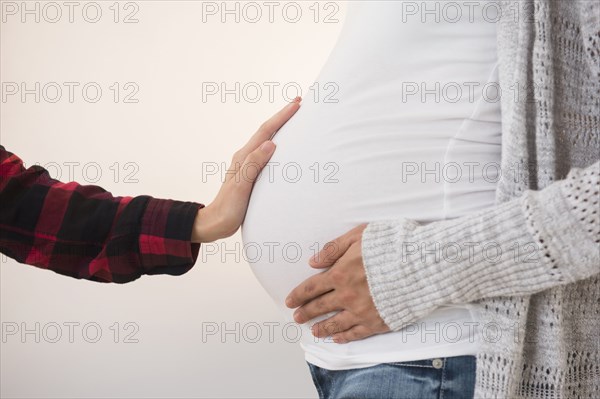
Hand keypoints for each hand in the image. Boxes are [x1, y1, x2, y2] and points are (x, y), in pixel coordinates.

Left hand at [192, 98, 300, 242]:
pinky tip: (283, 147)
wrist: (215, 223)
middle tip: (298, 104)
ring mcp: (247, 166)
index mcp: (244, 157)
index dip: (281, 116)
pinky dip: (277, 144)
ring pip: (266, 140)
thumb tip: (270, 144)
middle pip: (266, 131)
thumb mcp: (242, 186)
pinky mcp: (250, 175)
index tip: (296, 104)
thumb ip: (254, 164)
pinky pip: (266, 154)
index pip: (266, 131)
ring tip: (294, 120)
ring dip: (280, 128)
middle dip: (282, 117)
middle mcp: (245, 158)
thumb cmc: (228, 208)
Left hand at [285, 224, 389, 342]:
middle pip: (320, 307)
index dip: (299, 295)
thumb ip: (334, 248)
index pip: (312, 287)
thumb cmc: (392, 245)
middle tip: (296, 318)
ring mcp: (362, 311)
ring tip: (314, 331)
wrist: (422, 265)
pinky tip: (338, 339)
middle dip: (305, 313)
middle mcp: (347, 295)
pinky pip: (356, 333)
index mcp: (340, 273)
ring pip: (335, 324)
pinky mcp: (377, 322)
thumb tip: (313, 261)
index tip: (290, 301)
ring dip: (322, 328)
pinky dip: (344, 337)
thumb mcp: (359, 236)